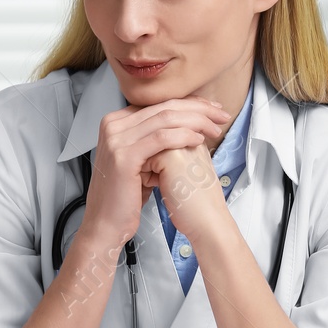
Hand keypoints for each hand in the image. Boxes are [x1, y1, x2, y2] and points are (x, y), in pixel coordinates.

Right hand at [81, 97, 228, 249]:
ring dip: (196, 121)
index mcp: (115, 122)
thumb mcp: (140, 160)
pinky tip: (198, 139)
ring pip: (165, 119)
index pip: (158, 103)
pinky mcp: (124, 156)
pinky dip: (183, 136)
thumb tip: (183, 125)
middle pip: (163, 107)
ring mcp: (116, 139)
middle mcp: (112, 126)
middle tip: (220, 114)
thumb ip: (153, 139)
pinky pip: (161, 138)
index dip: (189, 103)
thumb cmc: (125, 196)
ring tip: (214, 128)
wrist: (106, 224)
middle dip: (198, 108)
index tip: (211, 109)